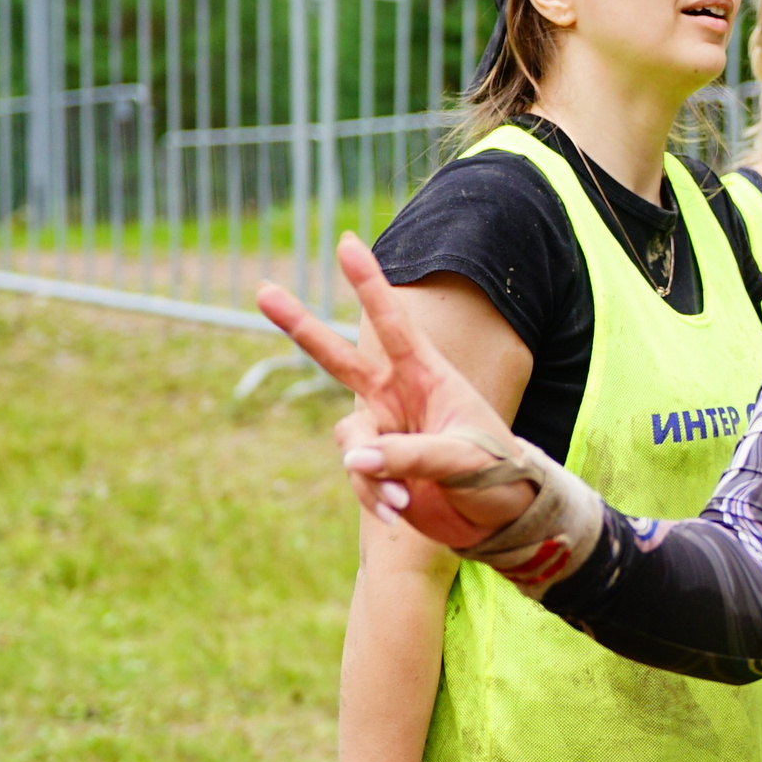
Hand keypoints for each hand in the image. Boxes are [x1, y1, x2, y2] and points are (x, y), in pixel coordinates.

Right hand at [258, 237, 535, 547]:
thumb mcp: (466, 459)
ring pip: (350, 440)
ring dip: (370, 472)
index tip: (347, 242)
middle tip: (262, 290)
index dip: (369, 284)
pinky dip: (374, 495)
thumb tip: (356, 459)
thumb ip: (413, 455)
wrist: (498, 519)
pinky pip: (357, 475)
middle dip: (300, 326)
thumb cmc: (497, 475)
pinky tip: (399, 511)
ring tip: (403, 498)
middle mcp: (398, 396)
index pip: (393, 323)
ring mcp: (383, 430)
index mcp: (429, 376)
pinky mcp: (375, 465)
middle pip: (338, 357)